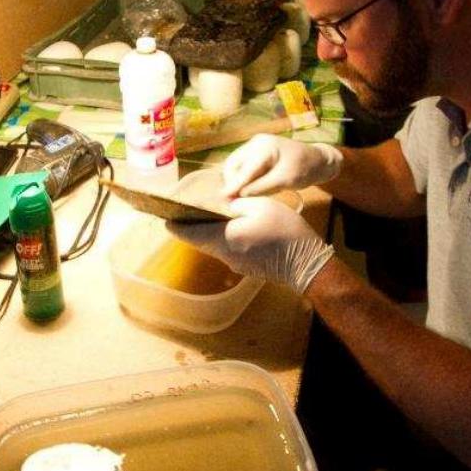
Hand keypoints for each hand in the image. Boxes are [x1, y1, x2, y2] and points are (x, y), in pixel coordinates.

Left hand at [166, 197, 333, 294]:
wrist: (306, 263)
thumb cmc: (284, 230)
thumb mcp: (261, 205)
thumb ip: (238, 203)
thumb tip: (225, 204)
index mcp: (224, 238)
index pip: (189, 234)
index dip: (175, 225)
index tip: (164, 216)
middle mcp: (224, 254)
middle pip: (199, 241)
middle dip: (190, 227)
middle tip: (184, 211)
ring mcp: (235, 263)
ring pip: (213, 246)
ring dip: (207, 233)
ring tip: (205, 215)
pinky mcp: (245, 267)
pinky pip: (226, 250)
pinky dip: (222, 238)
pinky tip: (229, 227)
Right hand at [220, 135, 341, 197]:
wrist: (317, 160)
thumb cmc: (305, 169)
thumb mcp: (285, 180)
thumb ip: (261, 187)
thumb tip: (239, 195)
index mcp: (264, 147)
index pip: (244, 169)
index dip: (232, 185)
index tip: (223, 199)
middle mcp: (256, 142)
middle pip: (233, 164)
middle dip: (232, 183)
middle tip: (234, 201)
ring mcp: (255, 145)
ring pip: (236, 165)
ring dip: (237, 181)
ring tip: (242, 196)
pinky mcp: (256, 151)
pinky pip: (243, 165)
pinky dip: (243, 177)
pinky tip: (250, 188)